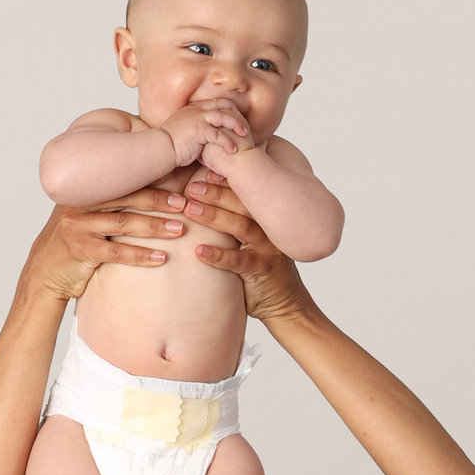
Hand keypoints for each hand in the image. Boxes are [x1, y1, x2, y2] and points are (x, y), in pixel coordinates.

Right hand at [20, 191, 188, 302]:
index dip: (149, 180)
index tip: (175, 180)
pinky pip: (116, 253)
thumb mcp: (87, 217)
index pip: (122, 180)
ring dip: (155, 227)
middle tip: (184, 204)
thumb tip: (147, 194)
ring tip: (180, 230)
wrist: (44, 272)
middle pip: (126, 198)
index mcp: (84, 190)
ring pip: (123, 224)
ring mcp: (78, 226)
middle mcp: (80, 203)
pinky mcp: (80, 251)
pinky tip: (161, 259)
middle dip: (158, 200)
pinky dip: (141, 256)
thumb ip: (109, 205)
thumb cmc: (73, 244)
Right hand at [160, 100, 251, 169]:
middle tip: (245, 124)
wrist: (160, 147)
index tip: (237, 115)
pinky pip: (217, 135)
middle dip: (236, 114)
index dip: (229, 107)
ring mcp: (198, 119)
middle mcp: (197, 110)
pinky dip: (227, 142)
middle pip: (223, 105)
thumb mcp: (183, 128)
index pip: (216, 102)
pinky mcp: (198, 131)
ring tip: (244, 135)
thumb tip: (201, 132)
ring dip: (236, 125)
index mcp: (194, 108)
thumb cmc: (170, 143)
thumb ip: (194, 126)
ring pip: (223, 117)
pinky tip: (233, 150)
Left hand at [180, 179, 311, 322]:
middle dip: (215, 193)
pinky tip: (199, 252)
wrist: (285, 304)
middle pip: (242, 203)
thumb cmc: (262, 269)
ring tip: (189, 209)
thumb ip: (236, 222)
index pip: (246, 192)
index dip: (225, 180)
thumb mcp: (252, 241)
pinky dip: (218, 256)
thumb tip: (204, 201)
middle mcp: (269, 227)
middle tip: (191, 187)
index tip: (204, 171)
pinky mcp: (262, 270)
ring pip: (239, 226)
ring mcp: (268, 248)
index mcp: (266, 216)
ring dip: (212, 216)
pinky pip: (237, 262)